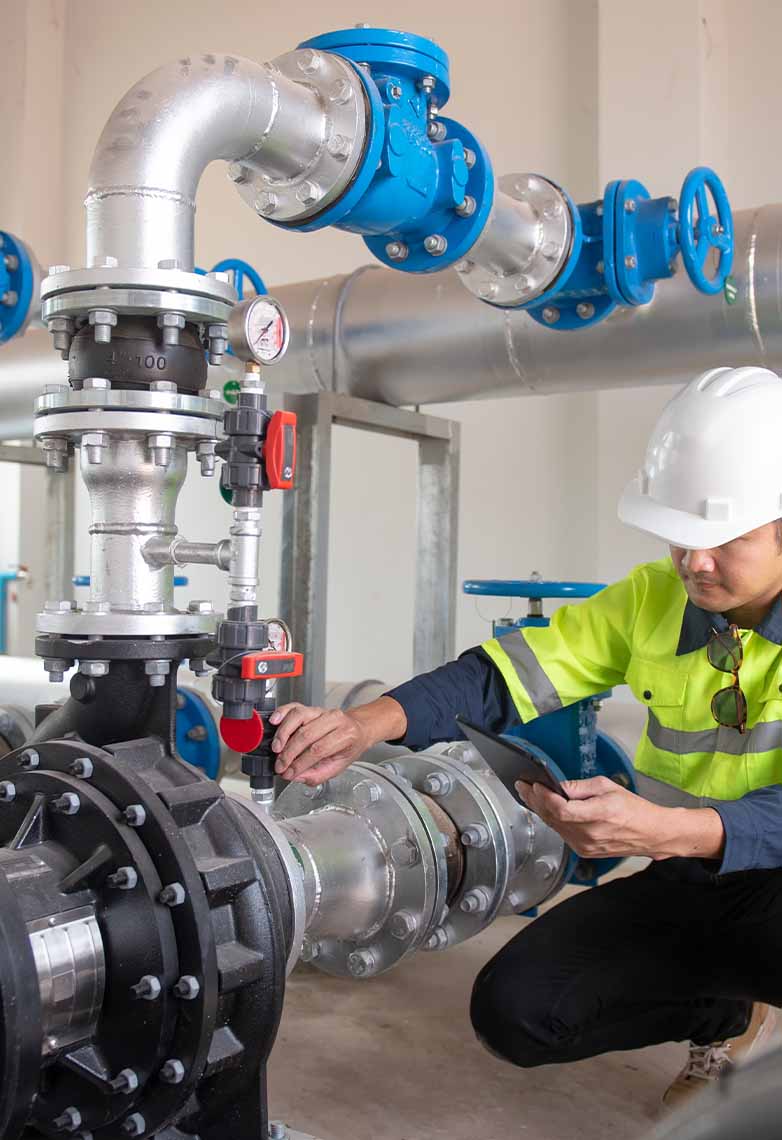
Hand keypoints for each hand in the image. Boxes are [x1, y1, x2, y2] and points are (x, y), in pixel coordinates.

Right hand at [270, 704, 368, 785]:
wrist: (358, 728)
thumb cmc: (349, 746)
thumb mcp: (340, 765)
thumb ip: (318, 774)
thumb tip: (297, 777)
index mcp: (346, 735)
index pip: (319, 750)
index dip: (300, 763)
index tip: (288, 773)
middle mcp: (334, 719)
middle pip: (306, 734)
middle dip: (289, 753)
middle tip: (280, 765)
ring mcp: (322, 711)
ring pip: (299, 717)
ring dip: (284, 733)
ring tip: (276, 748)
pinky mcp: (311, 708)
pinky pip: (294, 707)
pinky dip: (282, 713)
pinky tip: (274, 722)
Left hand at [517, 776, 724, 860]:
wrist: (652, 834)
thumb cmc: (634, 809)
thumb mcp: (607, 787)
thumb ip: (580, 787)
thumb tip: (559, 785)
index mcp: (597, 816)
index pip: (561, 808)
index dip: (544, 796)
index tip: (534, 784)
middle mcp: (589, 835)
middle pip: (552, 817)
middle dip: (535, 800)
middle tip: (522, 786)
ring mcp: (585, 846)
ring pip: (554, 826)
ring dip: (540, 810)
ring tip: (529, 795)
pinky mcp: (584, 851)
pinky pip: (562, 833)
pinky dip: (552, 820)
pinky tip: (545, 809)